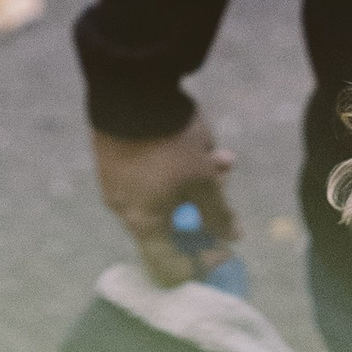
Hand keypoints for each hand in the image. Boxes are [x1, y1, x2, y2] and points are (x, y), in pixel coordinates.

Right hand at [91, 113, 238, 288]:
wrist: (131, 87)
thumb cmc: (170, 143)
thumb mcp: (203, 179)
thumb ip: (218, 212)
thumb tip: (232, 238)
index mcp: (141, 221)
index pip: (166, 263)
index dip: (197, 264)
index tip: (221, 252)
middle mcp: (125, 206)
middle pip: (170, 225)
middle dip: (204, 212)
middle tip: (225, 198)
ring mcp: (120, 179)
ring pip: (165, 194)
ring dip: (198, 184)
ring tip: (222, 163)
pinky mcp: (120, 154)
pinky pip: (153, 172)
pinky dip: (180, 167)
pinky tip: (207, 146)